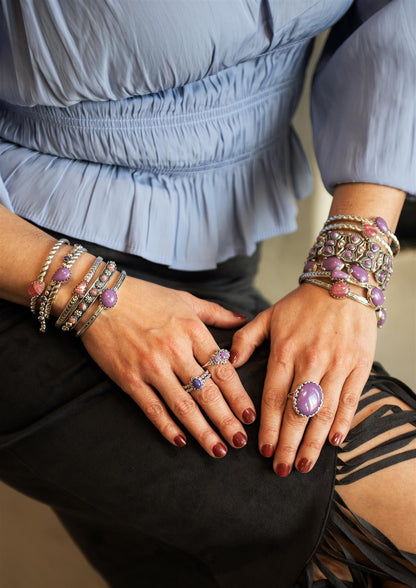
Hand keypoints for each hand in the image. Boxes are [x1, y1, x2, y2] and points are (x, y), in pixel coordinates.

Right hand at [81, 276, 255, 456]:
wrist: (98, 298)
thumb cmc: (146, 296)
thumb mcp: (185, 299)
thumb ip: (216, 313)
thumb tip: (243, 320)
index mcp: (192, 330)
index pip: (223, 370)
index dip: (239, 396)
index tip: (250, 415)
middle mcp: (175, 350)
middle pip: (208, 393)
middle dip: (227, 421)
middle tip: (241, 441)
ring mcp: (151, 366)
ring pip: (183, 406)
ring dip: (203, 431)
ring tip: (218, 450)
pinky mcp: (129, 378)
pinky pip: (152, 408)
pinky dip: (167, 427)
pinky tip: (181, 441)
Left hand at [230, 282, 376, 473]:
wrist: (343, 283)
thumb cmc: (303, 304)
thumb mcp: (269, 315)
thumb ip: (246, 339)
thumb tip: (228, 362)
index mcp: (285, 350)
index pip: (272, 397)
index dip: (266, 426)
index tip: (261, 449)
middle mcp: (310, 360)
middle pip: (297, 411)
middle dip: (287, 443)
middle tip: (280, 468)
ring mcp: (337, 364)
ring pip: (323, 411)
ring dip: (314, 442)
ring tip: (303, 464)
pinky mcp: (359, 365)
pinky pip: (350, 400)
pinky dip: (343, 423)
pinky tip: (335, 443)